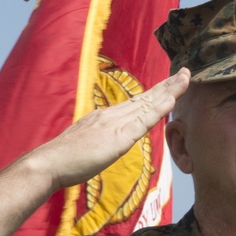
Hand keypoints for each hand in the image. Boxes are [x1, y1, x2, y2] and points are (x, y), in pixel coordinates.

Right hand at [28, 69, 189, 191]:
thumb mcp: (85, 147)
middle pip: (144, 97)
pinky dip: (159, 108)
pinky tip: (172, 99)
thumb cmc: (63, 160)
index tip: (168, 86)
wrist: (49, 163)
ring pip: (147, 103)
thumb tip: (103, 144)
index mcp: (104, 118)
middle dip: (166, 85)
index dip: (153, 94)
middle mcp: (111, 115)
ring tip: (186, 77)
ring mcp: (115, 124)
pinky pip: (143, 120)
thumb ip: (97, 142)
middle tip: (185, 72)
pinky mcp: (118, 137)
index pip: (135, 103)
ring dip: (169, 90)